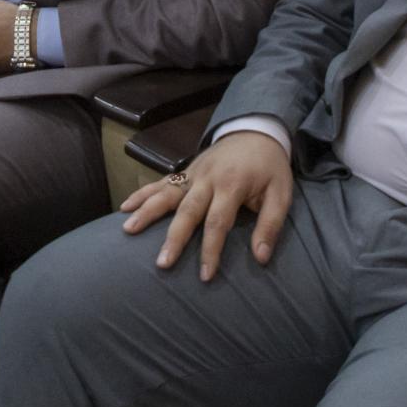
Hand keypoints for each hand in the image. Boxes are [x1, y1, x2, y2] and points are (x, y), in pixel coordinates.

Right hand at [119, 129, 291, 276]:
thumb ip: (270, 225)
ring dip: (146, 211)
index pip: (218, 222)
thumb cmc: (270, 167)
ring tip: (128, 229)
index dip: (211, 250)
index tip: (205, 276)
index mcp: (232, 185)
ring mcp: (193, 173)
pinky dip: (142, 194)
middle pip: (187, 211)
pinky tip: (125, 206)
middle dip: (173, 238)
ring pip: (166, 194)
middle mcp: (207, 179)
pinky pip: (161, 183)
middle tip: (161, 262)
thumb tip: (260, 258)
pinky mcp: (185, 171)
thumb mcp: (281, 194)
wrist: (256, 130)